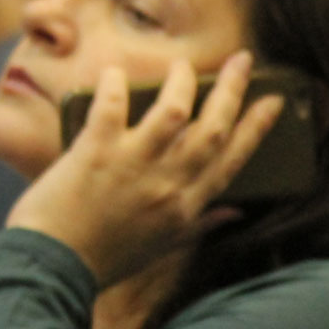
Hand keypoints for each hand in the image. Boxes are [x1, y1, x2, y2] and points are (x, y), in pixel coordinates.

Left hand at [7, 52, 282, 286]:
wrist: (55, 269)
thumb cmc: (106, 260)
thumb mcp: (163, 247)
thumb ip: (201, 225)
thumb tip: (236, 212)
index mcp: (187, 208)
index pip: (233, 160)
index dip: (256, 127)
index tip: (273, 101)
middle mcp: (169, 185)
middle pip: (213, 128)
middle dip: (233, 90)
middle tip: (243, 59)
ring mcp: (133, 166)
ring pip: (174, 111)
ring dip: (182, 82)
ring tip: (182, 64)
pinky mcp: (96, 152)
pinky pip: (112, 107)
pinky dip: (114, 84)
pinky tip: (115, 71)